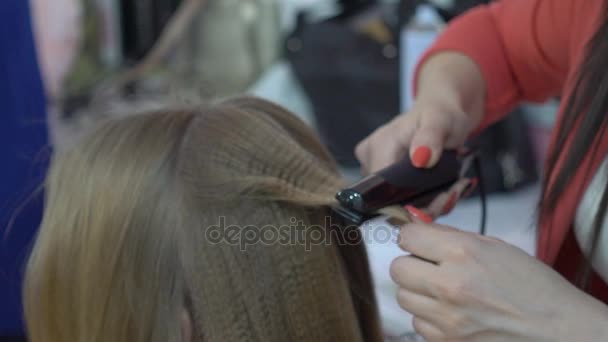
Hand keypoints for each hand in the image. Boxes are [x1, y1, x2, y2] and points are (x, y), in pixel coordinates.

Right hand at [356, 100, 477, 217]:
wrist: (440, 113)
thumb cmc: (440, 114)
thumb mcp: (441, 120)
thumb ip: (430, 137)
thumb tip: (420, 158)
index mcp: (378, 147)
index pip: (382, 191)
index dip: (409, 202)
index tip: (440, 198)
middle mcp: (369, 160)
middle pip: (390, 201)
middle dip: (423, 205)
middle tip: (451, 193)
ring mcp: (373, 170)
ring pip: (397, 204)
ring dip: (426, 204)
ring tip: (449, 189)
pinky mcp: (382, 177)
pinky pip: (401, 200)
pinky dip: (423, 201)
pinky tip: (439, 190)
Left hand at [390, 222, 607, 341]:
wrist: (558, 331)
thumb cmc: (533, 286)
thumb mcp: (495, 247)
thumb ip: (452, 236)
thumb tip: (418, 226)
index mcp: (463, 252)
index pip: (407, 237)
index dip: (413, 237)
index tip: (420, 241)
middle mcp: (449, 284)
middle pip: (398, 269)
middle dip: (412, 264)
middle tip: (431, 267)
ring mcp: (446, 318)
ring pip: (403, 297)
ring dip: (419, 292)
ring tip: (445, 291)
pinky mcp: (446, 341)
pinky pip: (418, 323)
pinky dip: (430, 317)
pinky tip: (453, 313)